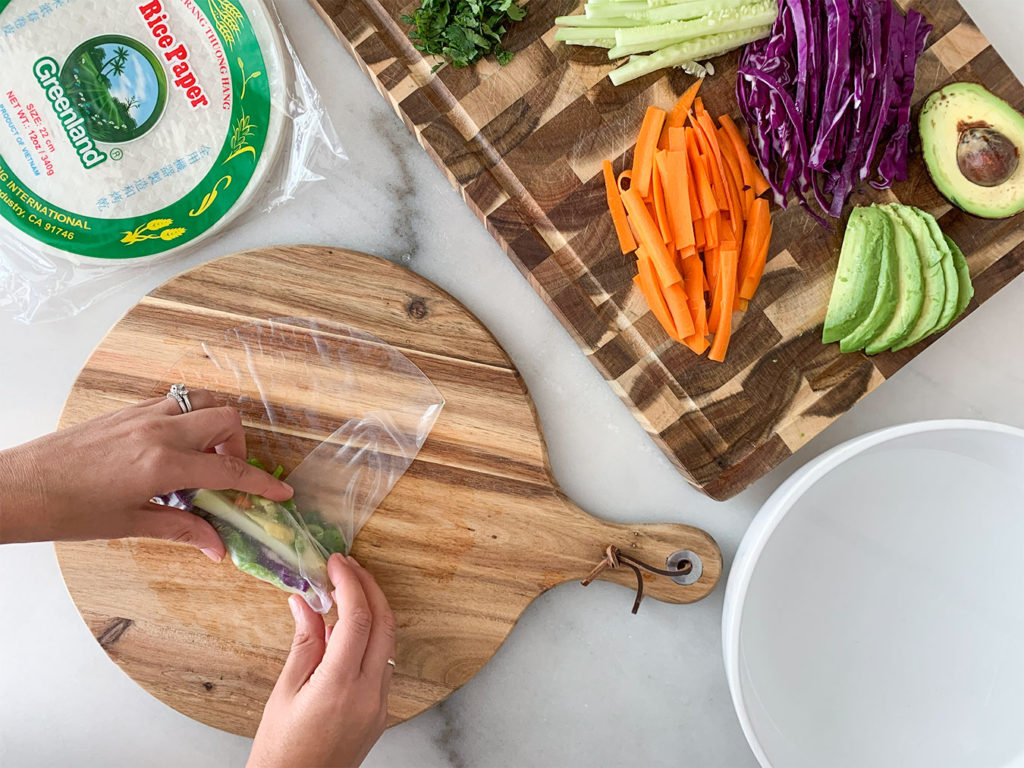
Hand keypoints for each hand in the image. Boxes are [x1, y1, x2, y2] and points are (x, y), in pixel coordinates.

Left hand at [0, 391, 291, 559]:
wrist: (15, 487)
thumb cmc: (66, 511)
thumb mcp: (130, 523)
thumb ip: (182, 529)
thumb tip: (218, 547)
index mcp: (162, 463)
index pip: (229, 468)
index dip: (261, 483)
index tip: (281, 493)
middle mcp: (157, 430)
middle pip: (226, 418)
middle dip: (239, 444)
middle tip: (228, 474)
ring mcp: (141, 415)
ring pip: (200, 403)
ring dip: (214, 426)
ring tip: (201, 459)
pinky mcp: (125, 410)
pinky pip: (172, 405)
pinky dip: (186, 421)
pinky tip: (171, 452)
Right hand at [249, 554, 395, 767]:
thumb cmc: (281, 751)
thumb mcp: (285, 692)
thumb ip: (303, 643)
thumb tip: (305, 602)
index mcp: (340, 686)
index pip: (358, 619)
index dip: (350, 584)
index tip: (336, 563)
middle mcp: (369, 694)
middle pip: (384, 624)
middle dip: (370, 588)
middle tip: (348, 567)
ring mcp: (380, 705)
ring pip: (388, 642)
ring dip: (373, 611)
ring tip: (346, 591)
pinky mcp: (381, 713)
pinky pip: (382, 663)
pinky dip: (370, 639)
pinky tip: (347, 631)